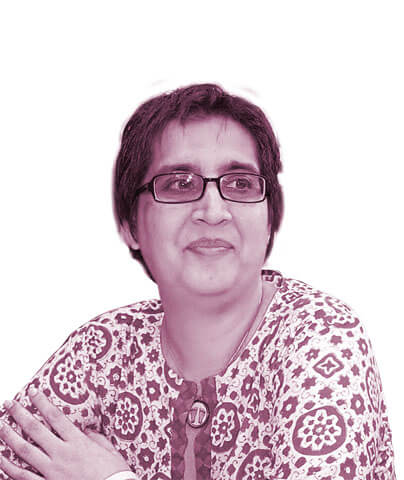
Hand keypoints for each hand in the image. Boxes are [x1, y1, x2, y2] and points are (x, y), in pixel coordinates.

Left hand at [0, 387, 130, 479]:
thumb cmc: (115, 474)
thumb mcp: (109, 450)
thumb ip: (95, 438)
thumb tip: (86, 431)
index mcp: (78, 442)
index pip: (55, 416)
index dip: (42, 402)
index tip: (33, 391)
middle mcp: (62, 454)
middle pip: (35, 430)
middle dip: (20, 414)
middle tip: (9, 403)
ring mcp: (52, 472)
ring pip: (25, 452)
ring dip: (10, 437)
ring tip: (1, 426)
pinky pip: (23, 478)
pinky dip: (9, 469)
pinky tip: (1, 461)